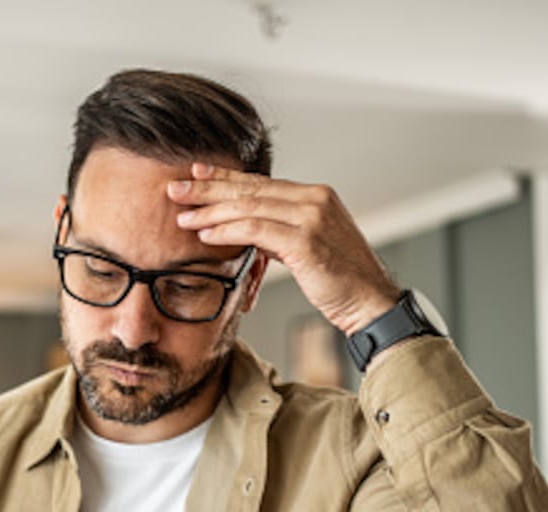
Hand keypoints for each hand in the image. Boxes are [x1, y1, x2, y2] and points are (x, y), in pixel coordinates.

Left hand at [169, 163, 399, 334]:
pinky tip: (207, 235)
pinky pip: (256, 231)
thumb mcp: (309, 245)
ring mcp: (312, 218)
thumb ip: (282, 230)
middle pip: (250, 189)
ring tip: (184, 216)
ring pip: (249, 207)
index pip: (261, 182)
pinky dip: (228, 231)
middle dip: (208, 188)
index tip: (196, 174)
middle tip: (176, 189)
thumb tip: (251, 228)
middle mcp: (315, 199)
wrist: (372, 302)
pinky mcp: (306, 242)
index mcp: (316, 195)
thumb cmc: (342, 279)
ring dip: (211, 211)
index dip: (225, 177)